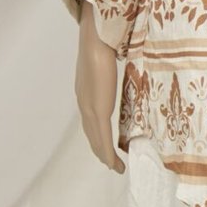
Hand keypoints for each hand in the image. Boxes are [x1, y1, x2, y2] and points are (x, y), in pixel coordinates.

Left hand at [73, 8, 122, 171]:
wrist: (96, 39)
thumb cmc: (103, 43)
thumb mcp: (107, 58)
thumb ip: (111, 64)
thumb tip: (122, 58)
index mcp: (85, 91)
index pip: (90, 118)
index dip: (96, 133)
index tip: (104, 144)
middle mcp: (84, 103)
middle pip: (91, 133)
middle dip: (100, 150)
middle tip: (110, 162)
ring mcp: (89, 108)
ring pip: (96, 139)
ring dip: (105, 155)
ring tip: (114, 166)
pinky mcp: (98, 111)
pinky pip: (104, 138)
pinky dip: (108, 153)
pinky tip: (113, 164)